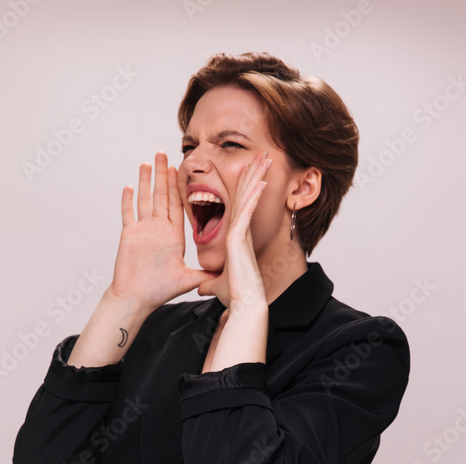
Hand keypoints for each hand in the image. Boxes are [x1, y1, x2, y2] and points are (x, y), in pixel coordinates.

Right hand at [111, 151, 221, 311]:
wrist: (137, 300)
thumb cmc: (159, 292)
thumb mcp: (188, 279)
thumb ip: (205, 274)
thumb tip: (227, 274)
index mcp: (173, 236)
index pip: (177, 205)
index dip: (179, 187)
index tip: (180, 170)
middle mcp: (158, 230)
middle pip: (161, 196)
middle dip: (163, 175)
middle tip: (164, 154)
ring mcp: (142, 231)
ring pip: (144, 200)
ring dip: (146, 181)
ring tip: (148, 162)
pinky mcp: (128, 236)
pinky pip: (128, 214)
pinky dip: (127, 201)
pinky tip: (129, 186)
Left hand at [196, 151, 271, 312]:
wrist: (243, 303)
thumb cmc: (235, 296)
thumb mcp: (216, 286)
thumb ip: (208, 283)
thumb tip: (202, 287)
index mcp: (236, 239)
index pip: (238, 208)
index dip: (243, 190)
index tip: (248, 175)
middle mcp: (241, 233)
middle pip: (246, 197)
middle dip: (253, 177)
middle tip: (261, 158)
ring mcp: (243, 233)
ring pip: (248, 199)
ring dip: (256, 178)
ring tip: (263, 160)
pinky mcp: (241, 236)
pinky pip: (247, 211)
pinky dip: (253, 195)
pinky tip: (259, 181)